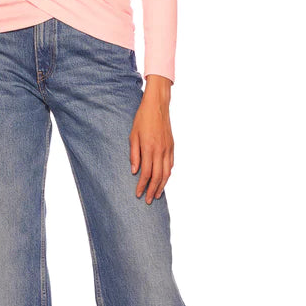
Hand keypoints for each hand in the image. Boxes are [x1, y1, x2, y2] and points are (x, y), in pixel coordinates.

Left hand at [129, 75, 173, 202]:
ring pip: (166, 173)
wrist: (158, 105)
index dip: (142, 185)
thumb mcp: (133, 135)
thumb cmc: (142, 119)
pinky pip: (171, 164)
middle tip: (147, 200)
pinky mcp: (172, 146)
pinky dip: (167, 174)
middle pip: (158, 177)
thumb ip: (134, 154)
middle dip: (152, 190)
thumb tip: (134, 171)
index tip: (137, 194)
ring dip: (162, 186)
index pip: (146, 173)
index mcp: (149, 148)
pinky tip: (163, 179)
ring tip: (156, 195)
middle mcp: (160, 151)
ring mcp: (168, 149)